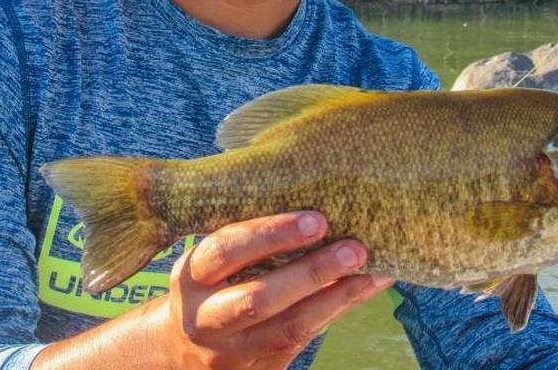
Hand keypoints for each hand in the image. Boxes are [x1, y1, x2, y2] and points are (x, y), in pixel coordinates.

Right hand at [153, 211, 393, 368]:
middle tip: (354, 249)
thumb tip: (313, 203)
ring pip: (289, 328)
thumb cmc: (211, 290)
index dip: (271, 234)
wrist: (185, 353)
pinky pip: (306, 342)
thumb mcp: (211, 264)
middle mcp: (205, 318)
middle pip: (259, 299)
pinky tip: (365, 289)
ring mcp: (231, 352)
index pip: (226, 250)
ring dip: (337, 298)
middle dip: (311, 272)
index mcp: (190, 278)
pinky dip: (339, 312)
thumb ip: (248, 241)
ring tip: (372, 272)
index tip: (316, 220)